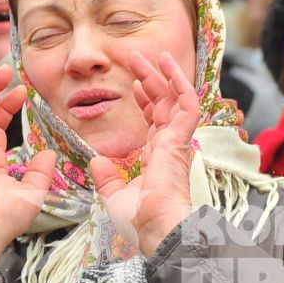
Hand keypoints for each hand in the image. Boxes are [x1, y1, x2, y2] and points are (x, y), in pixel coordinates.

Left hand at [89, 51, 200, 252]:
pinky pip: (187, 105)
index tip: (133, 85)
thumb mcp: (114, 197)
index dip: (145, 101)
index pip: (155, 122)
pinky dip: (181, 84)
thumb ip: (107, 179)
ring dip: (165, 75)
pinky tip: (169, 67)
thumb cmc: (140, 221)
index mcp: (157, 158)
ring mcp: (177, 142)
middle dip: (151, 80)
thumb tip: (96, 162)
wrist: (156, 228)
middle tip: (137, 59)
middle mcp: (169, 147)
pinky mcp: (182, 139)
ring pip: (175, 99)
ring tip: (154, 54)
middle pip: (164, 104)